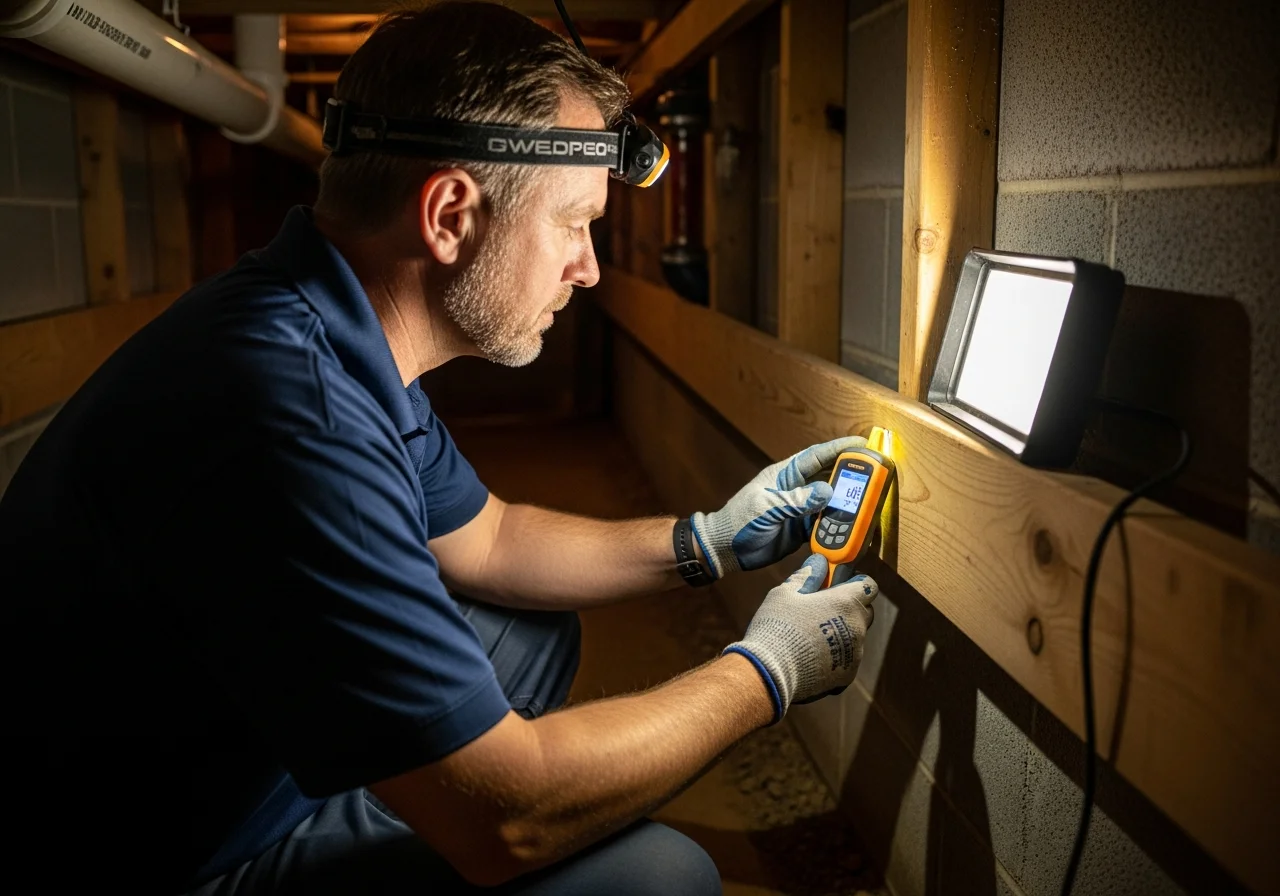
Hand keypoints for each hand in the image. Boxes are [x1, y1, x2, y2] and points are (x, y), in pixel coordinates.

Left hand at [691, 436, 865, 578]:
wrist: (724, 550)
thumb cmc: (738, 522)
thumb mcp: (765, 508)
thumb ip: (795, 500)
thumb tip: (827, 491)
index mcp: (785, 474)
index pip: (816, 456)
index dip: (840, 448)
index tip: (864, 444)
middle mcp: (796, 489)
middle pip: (830, 476)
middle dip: (853, 474)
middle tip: (877, 474)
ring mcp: (800, 509)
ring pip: (831, 501)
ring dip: (849, 502)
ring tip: (872, 501)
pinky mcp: (802, 529)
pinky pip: (826, 524)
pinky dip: (840, 525)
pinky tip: (855, 527)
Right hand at [724, 554, 876, 723]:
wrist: (771, 671)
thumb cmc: (778, 627)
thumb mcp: (785, 593)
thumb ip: (807, 576)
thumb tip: (818, 563)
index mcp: (846, 602)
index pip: (868, 585)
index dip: (855, 582)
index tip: (839, 584)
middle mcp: (857, 627)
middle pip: (864, 611)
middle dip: (849, 608)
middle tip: (823, 609)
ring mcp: (855, 653)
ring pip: (855, 637)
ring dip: (842, 633)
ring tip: (812, 636)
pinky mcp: (847, 675)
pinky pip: (847, 659)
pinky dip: (835, 656)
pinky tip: (812, 655)